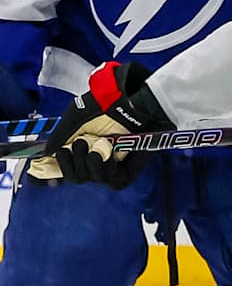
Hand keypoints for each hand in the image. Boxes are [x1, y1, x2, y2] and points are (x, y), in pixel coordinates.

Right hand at [26, 61, 169, 187]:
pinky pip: (113, 182)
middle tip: (79, 142)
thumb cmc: (103, 106)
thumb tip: (48, 153)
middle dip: (72, 162)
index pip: (64, 171)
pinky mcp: (128, 171)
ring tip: (92, 144)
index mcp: (79, 150)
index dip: (56, 170)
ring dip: (86, 162)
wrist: (128, 104)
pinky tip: (101, 153)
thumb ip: (60, 136)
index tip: (52, 161)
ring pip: (92, 179)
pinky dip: (102, 167)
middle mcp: (94, 161)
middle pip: (76, 178)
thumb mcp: (74, 118)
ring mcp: (111, 167)